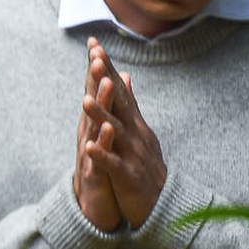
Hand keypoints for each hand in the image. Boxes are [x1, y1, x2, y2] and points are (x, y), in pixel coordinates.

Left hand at [82, 41, 167, 229]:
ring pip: (115, 132)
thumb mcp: (139, 130)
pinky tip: (88, 147)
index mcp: (134, 122)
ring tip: (84, 100)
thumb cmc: (146, 166)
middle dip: (106, 80)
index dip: (107, 67)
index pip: (118, 89)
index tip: (94, 44)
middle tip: (95, 58)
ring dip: (101, 116)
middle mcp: (135, 133)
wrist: (164, 204)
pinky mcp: (128, 177)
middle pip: (119, 103)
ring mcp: (133, 154)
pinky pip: (113, 165)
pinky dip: (102, 155)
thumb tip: (125, 75)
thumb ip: (130, 103)